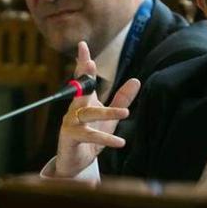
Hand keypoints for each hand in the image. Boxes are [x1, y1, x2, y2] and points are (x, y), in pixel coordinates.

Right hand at [54, 41, 140, 176]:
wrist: (76, 163)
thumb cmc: (91, 137)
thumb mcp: (110, 118)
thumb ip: (121, 99)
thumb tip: (136, 80)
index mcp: (84, 100)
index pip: (83, 78)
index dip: (82, 61)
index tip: (82, 45)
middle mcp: (75, 108)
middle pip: (81, 90)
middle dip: (84, 76)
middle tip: (89, 64)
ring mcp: (70, 122)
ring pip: (88, 113)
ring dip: (107, 113)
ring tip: (125, 113)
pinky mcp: (70, 137)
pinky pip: (89, 135)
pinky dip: (105, 139)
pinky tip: (120, 142)